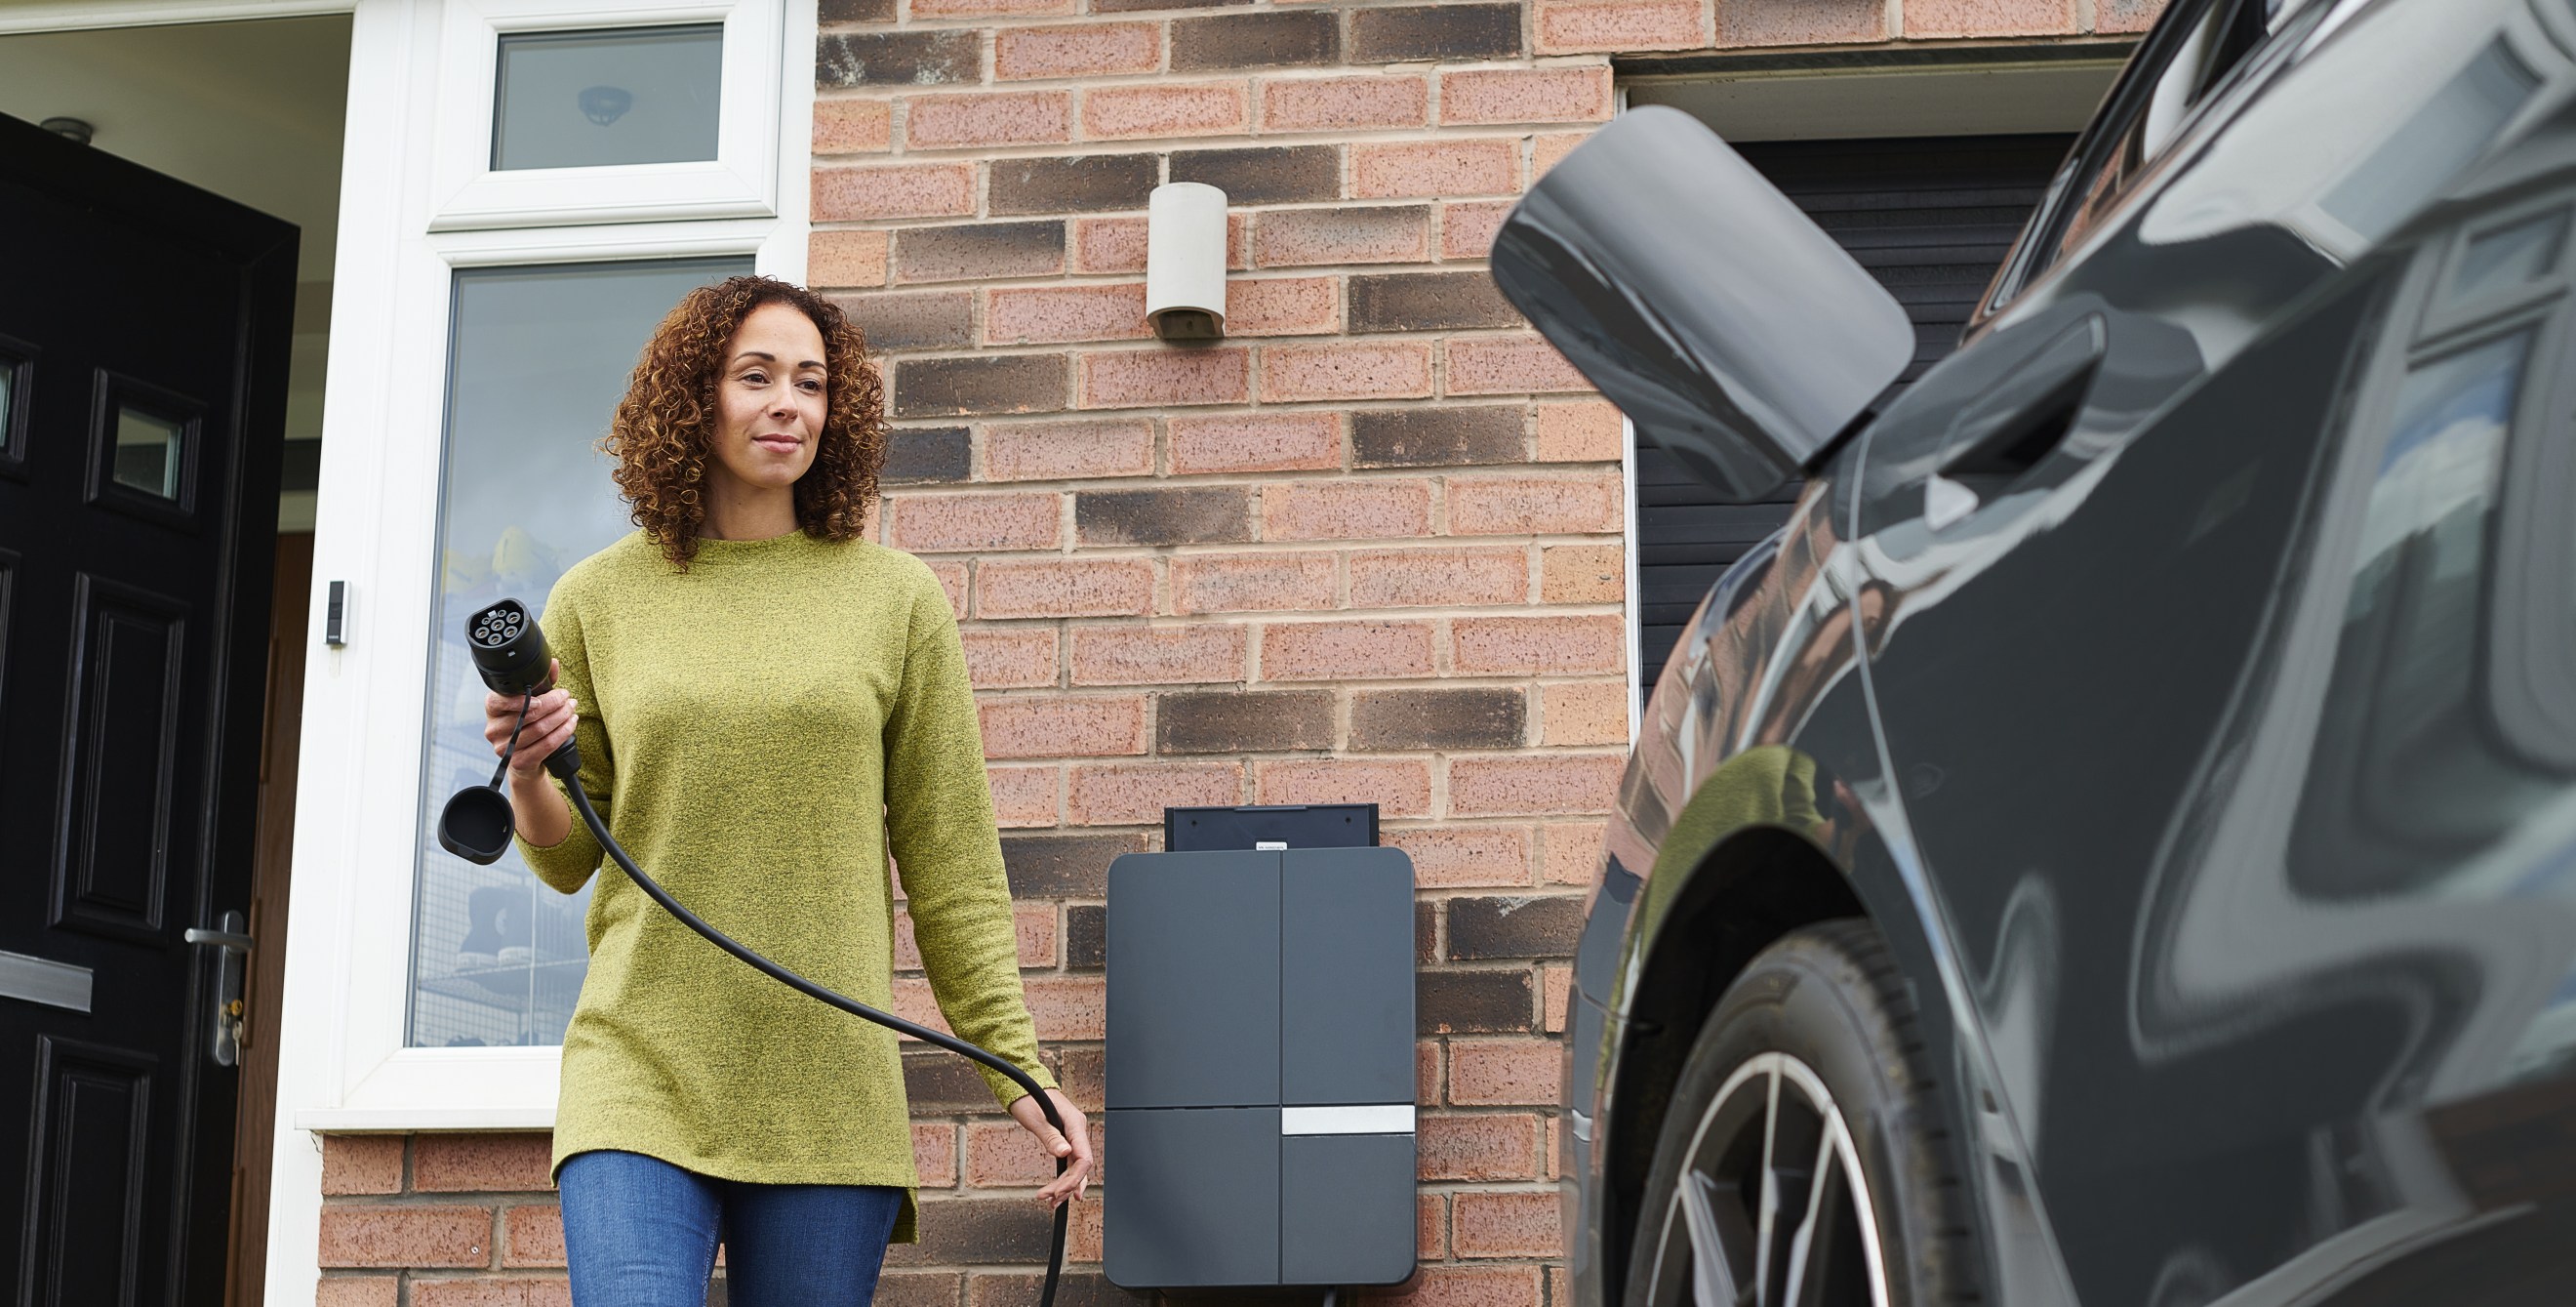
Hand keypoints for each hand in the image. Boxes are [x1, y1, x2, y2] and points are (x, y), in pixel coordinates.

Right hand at [483, 660, 575, 779]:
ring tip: (572, 710)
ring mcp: (504, 747)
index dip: (519, 700)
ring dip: (561, 717)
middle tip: (567, 698)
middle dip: (553, 704)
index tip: (540, 698)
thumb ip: (541, 682)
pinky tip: (571, 724)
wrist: (526, 760)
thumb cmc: (528, 724)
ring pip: (539, 729)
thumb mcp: (533, 701)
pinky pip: (546, 745)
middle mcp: (494, 729)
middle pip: (527, 715)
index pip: (496, 701)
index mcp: (493, 710)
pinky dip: (563, 732)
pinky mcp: (519, 762)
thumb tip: (554, 663)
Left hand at [1007, 1088, 1091, 1208]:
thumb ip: (1051, 1137)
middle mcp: (1077, 1130)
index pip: (1084, 1158)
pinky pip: (1070, 1162)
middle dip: (1066, 1185)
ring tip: (1052, 1200)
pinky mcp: (1066, 1139)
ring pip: (1076, 1167)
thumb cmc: (1029, 1097)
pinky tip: (1059, 1190)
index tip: (1060, 1191)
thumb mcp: (1036, 1118)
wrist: (1025, 1085)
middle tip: (1050, 1198)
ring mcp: (1073, 1135)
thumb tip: (1065, 1152)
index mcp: (1075, 1123)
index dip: (1074, 1178)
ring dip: (1065, 1185)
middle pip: (1080, 1166)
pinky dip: (1064, 1177)